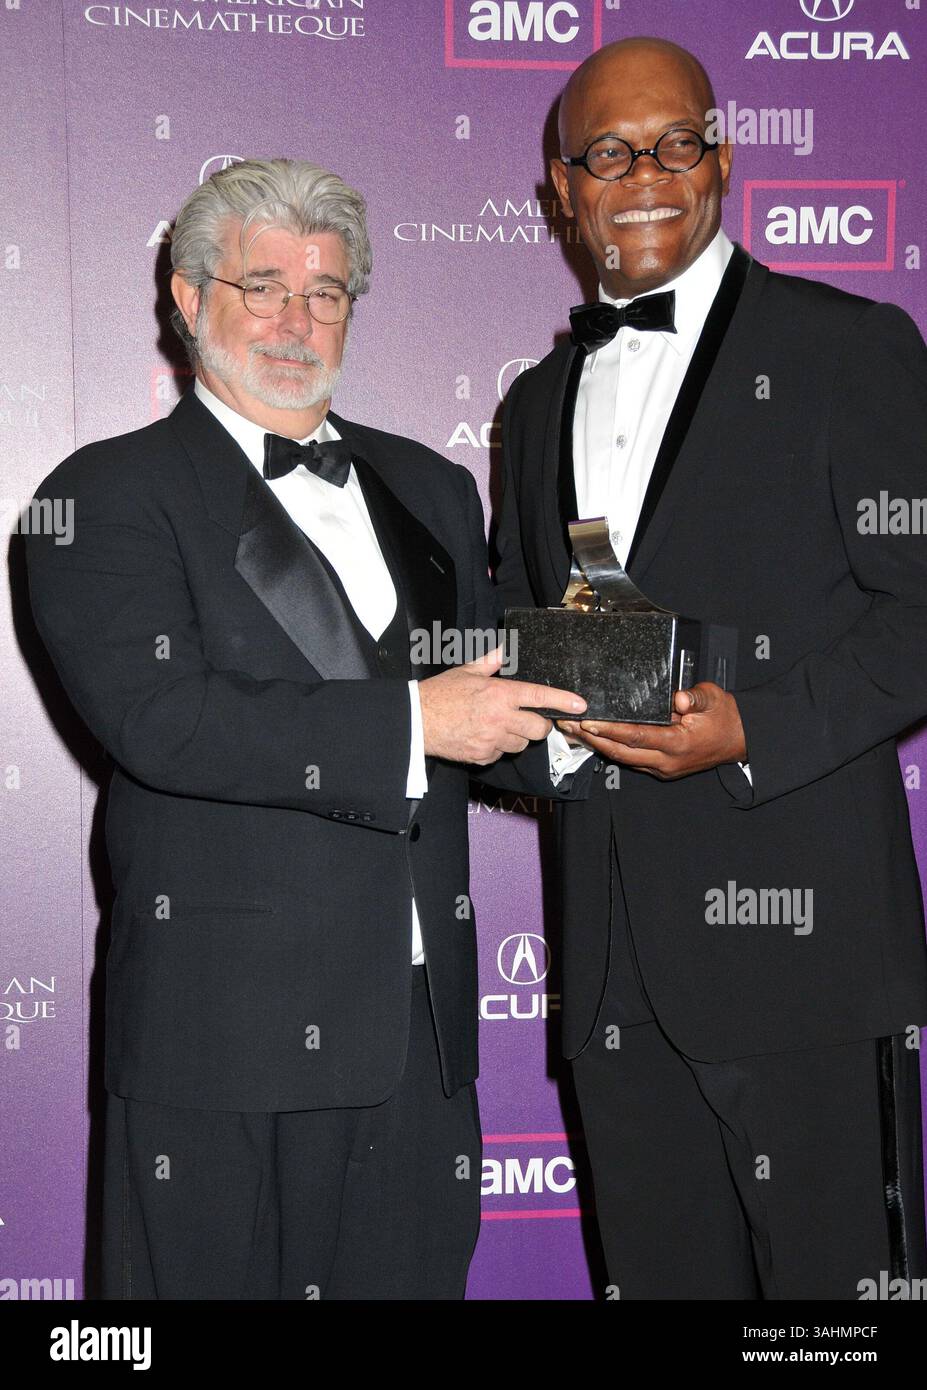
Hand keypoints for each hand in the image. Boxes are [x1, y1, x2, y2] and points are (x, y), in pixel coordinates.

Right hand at [419, 646, 585, 765]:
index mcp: (499, 694)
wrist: (417, 721)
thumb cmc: (439, 694)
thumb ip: (490, 662)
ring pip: (521, 744)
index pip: (539, 696)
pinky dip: (498, 748)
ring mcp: (491, 741)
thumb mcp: (466, 672)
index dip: (562, 700)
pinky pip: (501, 754)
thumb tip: (504, 649)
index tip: (579, 704)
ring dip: (517, 737)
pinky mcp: (482, 756)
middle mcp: (499, 719)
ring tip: (498, 726)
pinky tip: (484, 737)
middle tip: (528, 718)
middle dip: (538, 724)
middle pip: (538, 729)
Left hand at [557, 682, 745, 779]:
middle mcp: (666, 761)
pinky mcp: (660, 769)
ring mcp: (662, 768)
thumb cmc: (725, 717)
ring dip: (597, 745)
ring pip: (622, 759)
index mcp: (678, 744)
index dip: (610, 729)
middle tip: (567, 724)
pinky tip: (595, 738)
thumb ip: (694, 697)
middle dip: (592, 739)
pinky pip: (631, 760)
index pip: (637, 736)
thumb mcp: (714, 699)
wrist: (739, 741)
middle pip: (621, 752)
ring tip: (573, 730)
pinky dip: (611, 749)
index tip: (588, 721)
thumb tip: (677, 698)